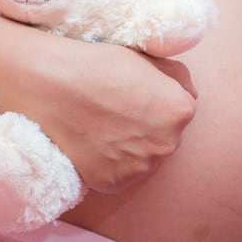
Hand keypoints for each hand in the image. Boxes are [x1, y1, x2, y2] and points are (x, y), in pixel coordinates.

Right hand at [0, 33, 197, 192]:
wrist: (50, 84)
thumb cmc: (98, 64)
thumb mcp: (147, 58)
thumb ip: (178, 78)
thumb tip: (191, 95)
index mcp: (180, 112)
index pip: (180, 112)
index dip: (156, 102)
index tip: (133, 95)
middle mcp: (167, 145)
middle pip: (164, 139)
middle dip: (147, 128)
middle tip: (116, 111)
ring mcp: (140, 168)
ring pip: (142, 159)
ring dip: (130, 148)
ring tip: (102, 126)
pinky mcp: (113, 182)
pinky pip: (119, 174)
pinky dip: (109, 163)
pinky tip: (93, 142)